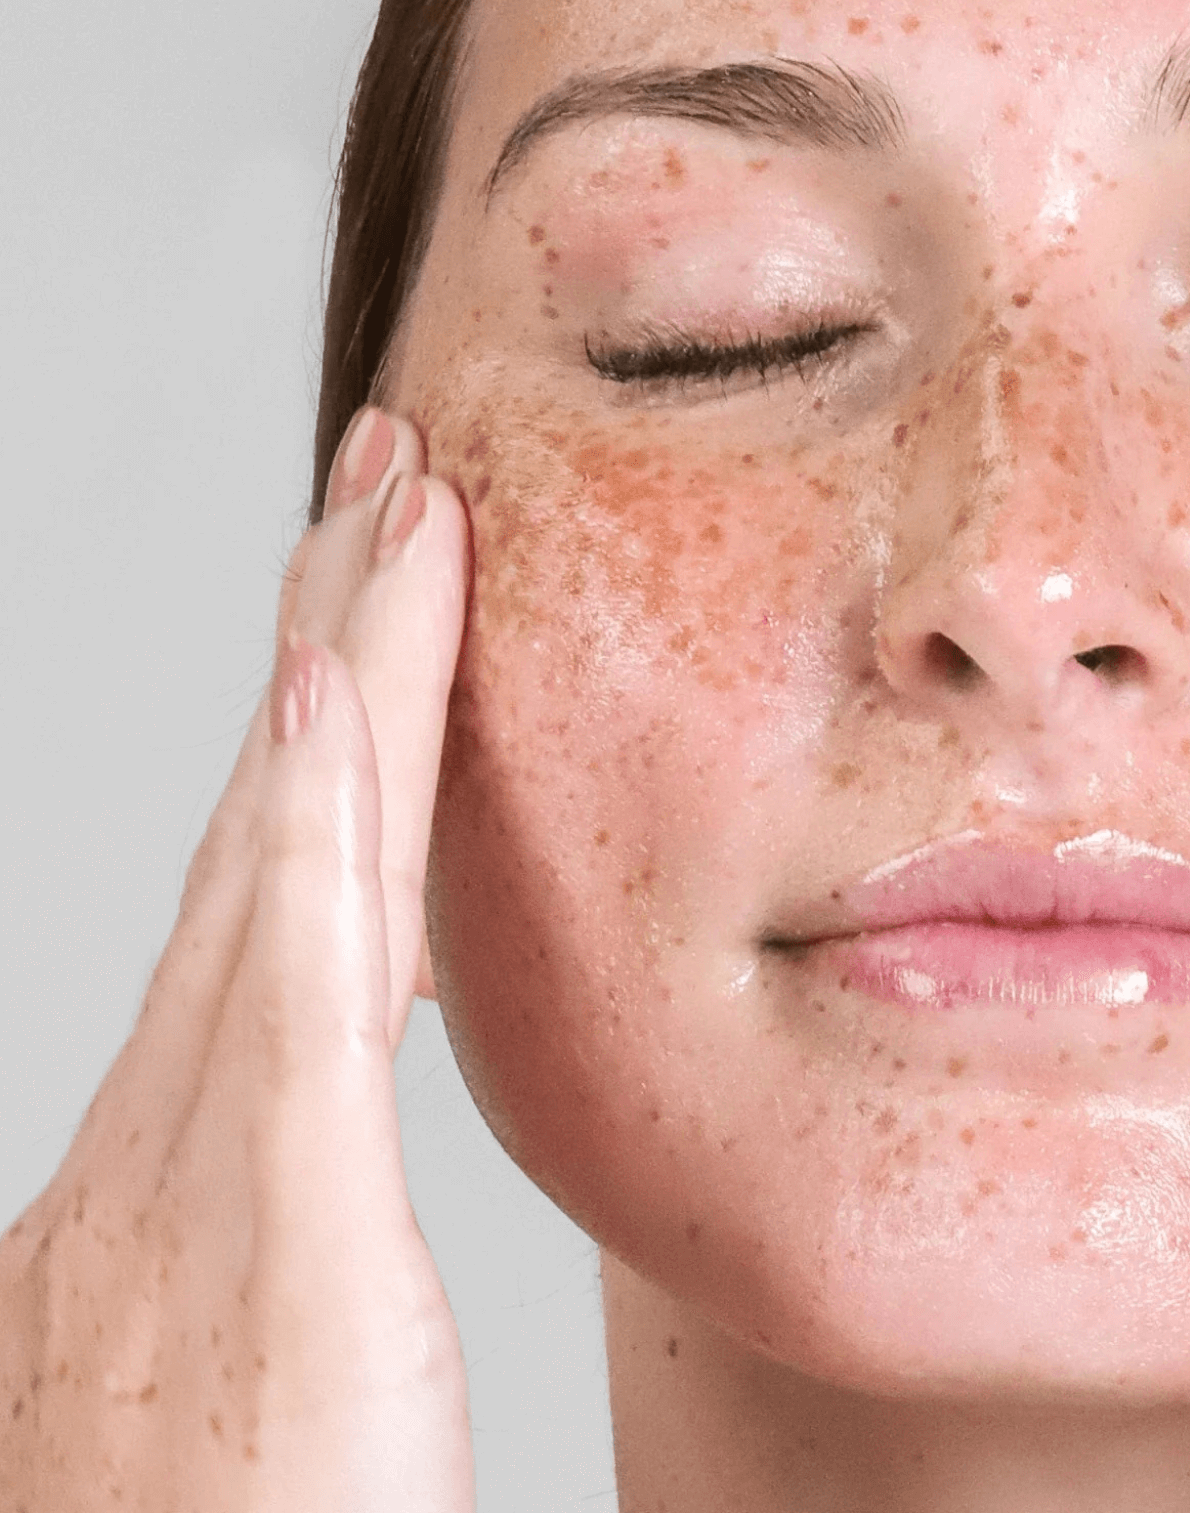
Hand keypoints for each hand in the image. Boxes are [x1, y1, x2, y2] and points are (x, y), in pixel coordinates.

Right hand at [0, 409, 473, 1511]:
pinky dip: (308, 835)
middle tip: (389, 472)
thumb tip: (296, 1110)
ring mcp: (197, 1169)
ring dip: (344, 669)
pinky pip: (294, 994)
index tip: (376, 578)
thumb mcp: (258, 1346)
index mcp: (182, 1144)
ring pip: (286, 859)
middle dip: (331, 633)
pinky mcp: (276, 1232)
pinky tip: (330, 699)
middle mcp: (165, 1125)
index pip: (274, 875)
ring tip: (396, 509)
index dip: (324, 716)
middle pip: (271, 824)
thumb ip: (271, 1214)